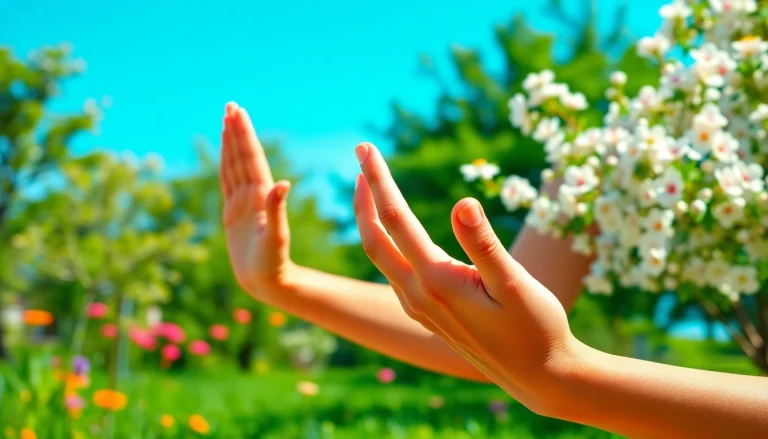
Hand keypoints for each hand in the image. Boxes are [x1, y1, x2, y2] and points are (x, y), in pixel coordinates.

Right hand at [220, 103, 294, 300]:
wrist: (266, 280)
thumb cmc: (273, 263)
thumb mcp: (276, 236)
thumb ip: (277, 209)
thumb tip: (283, 183)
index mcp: (261, 196)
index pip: (251, 158)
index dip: (244, 135)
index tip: (238, 113)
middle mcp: (253, 194)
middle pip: (242, 156)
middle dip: (237, 131)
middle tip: (231, 105)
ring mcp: (242, 202)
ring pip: (234, 165)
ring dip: (231, 143)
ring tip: (227, 119)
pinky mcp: (233, 212)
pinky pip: (226, 181)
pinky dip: (225, 163)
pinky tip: (224, 150)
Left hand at [353, 142, 576, 412]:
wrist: (536, 376)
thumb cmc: (536, 328)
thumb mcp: (516, 284)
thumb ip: (484, 244)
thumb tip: (461, 202)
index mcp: (436, 281)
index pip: (396, 219)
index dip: (378, 179)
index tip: (364, 147)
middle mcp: (417, 295)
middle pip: (373, 237)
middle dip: (363, 193)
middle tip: (361, 151)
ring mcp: (418, 306)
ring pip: (379, 254)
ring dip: (370, 216)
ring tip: (370, 182)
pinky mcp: (425, 312)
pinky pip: (392, 269)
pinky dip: (384, 238)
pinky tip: (394, 227)